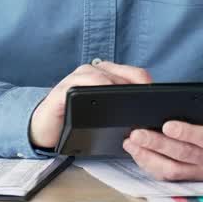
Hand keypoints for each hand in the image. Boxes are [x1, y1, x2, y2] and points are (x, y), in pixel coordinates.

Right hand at [29, 61, 152, 149]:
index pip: (130, 73)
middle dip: (133, 82)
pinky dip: (92, 86)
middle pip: (118, 70)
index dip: (144, 80)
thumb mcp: (103, 117)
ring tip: (126, 98)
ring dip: (114, 84)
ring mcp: (74, 80)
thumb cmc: (76, 122)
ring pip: (99, 74)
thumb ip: (120, 111)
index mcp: (103, 77)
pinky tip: (101, 95)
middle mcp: (89, 73)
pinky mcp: (60, 91)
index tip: (156, 94)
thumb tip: (148, 122)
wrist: (45, 131)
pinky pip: (78, 83)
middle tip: (145, 97)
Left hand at [122, 96, 202, 180]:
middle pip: (184, 154)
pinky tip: (137, 153)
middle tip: (137, 133)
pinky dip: (151, 166)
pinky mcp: (191, 178)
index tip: (166, 125)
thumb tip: (193, 101)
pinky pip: (169, 176)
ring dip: (150, 157)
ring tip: (131, 144)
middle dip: (158, 144)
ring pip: (173, 169)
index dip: (187, 132)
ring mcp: (202, 172)